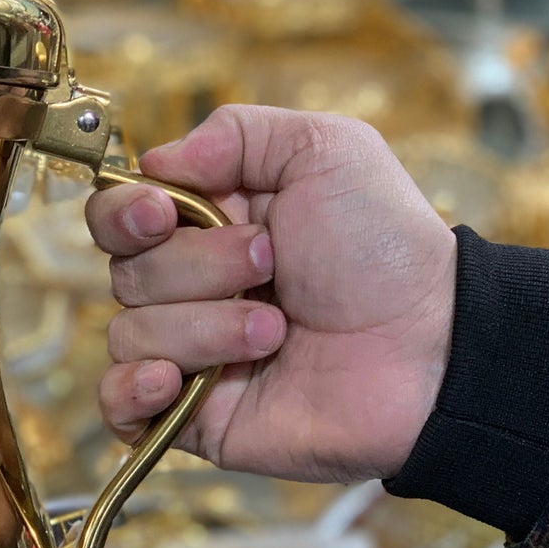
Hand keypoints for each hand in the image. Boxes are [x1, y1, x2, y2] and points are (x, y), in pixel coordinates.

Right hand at [85, 105, 456, 482]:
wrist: (431, 348)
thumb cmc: (386, 248)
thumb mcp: (325, 150)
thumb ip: (235, 132)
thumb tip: (155, 161)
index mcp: (208, 223)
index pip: (118, 215)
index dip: (127, 213)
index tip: (163, 213)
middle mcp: (192, 287)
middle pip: (126, 273)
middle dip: (199, 266)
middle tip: (271, 264)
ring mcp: (192, 352)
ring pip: (132, 333)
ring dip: (205, 328)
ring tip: (277, 331)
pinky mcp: (194, 415)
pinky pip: (120, 405)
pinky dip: (133, 391)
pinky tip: (175, 381)